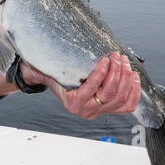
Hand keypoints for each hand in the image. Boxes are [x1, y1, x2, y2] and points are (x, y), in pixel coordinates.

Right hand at [19, 51, 140, 118]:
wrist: (59, 84)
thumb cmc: (56, 75)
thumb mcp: (52, 70)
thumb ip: (50, 64)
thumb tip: (30, 53)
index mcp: (73, 103)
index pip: (91, 89)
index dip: (101, 73)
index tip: (106, 58)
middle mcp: (87, 111)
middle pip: (110, 93)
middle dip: (117, 72)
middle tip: (117, 56)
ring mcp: (100, 111)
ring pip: (121, 98)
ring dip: (126, 78)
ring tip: (124, 62)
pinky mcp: (110, 109)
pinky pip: (127, 106)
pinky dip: (134, 92)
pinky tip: (134, 77)